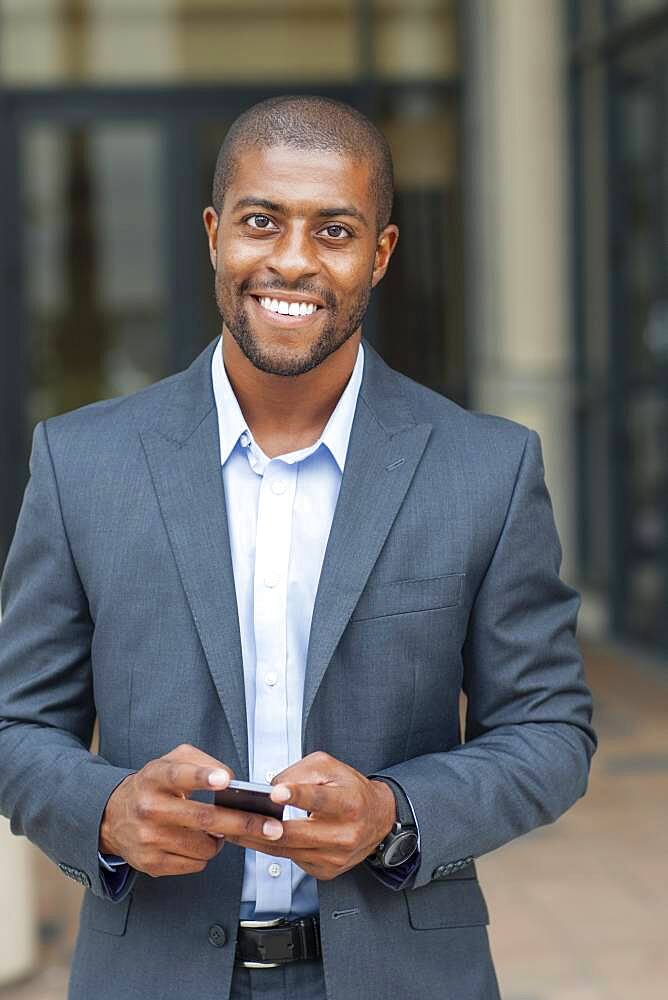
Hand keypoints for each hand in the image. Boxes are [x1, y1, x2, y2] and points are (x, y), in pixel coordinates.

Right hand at [99, 743, 236, 877]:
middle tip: (272, 827)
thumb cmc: (153, 785)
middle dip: (243, 823)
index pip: (179, 775)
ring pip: (204, 846)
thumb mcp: (171, 761)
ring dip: (221, 839)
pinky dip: (205, 854)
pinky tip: (197, 842)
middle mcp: (149, 808)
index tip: (226, 781)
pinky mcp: (150, 863)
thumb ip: (202, 761)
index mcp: (155, 778)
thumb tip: (231, 781)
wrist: (113, 816)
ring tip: (218, 828)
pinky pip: (195, 864)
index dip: (203, 777)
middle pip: (203, 818)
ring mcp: (148, 839)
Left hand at [212, 752, 396, 880]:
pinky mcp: (326, 871)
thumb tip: (270, 788)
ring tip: (230, 828)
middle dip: (260, 825)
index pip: (320, 799)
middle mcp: (344, 834)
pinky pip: (291, 860)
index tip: (275, 793)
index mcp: (348, 802)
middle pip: (296, 833)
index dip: (297, 795)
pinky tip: (253, 840)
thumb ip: (299, 772)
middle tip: (233, 817)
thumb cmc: (350, 789)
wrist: (378, 819)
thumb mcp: (330, 767)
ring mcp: (335, 857)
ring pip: (287, 850)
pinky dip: (270, 849)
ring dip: (256, 840)